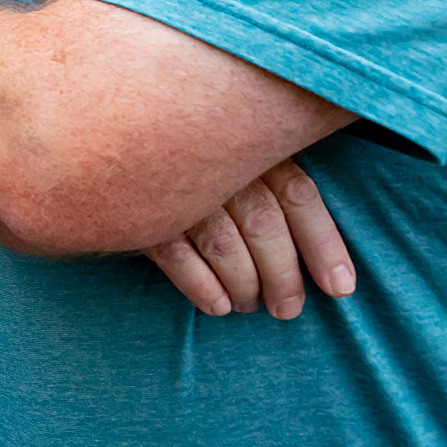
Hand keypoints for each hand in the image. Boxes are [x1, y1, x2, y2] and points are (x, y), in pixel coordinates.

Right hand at [142, 158, 355, 318]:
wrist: (106, 137)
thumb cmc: (189, 152)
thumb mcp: (237, 151)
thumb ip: (272, 179)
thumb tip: (323, 248)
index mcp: (250, 143)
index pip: (299, 197)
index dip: (324, 247)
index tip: (341, 290)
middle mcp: (218, 159)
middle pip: (264, 225)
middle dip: (283, 277)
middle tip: (286, 310)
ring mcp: (176, 182)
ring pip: (224, 245)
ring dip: (243, 286)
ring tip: (248, 306)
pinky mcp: (139, 209)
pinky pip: (177, 256)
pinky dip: (201, 287)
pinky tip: (217, 305)